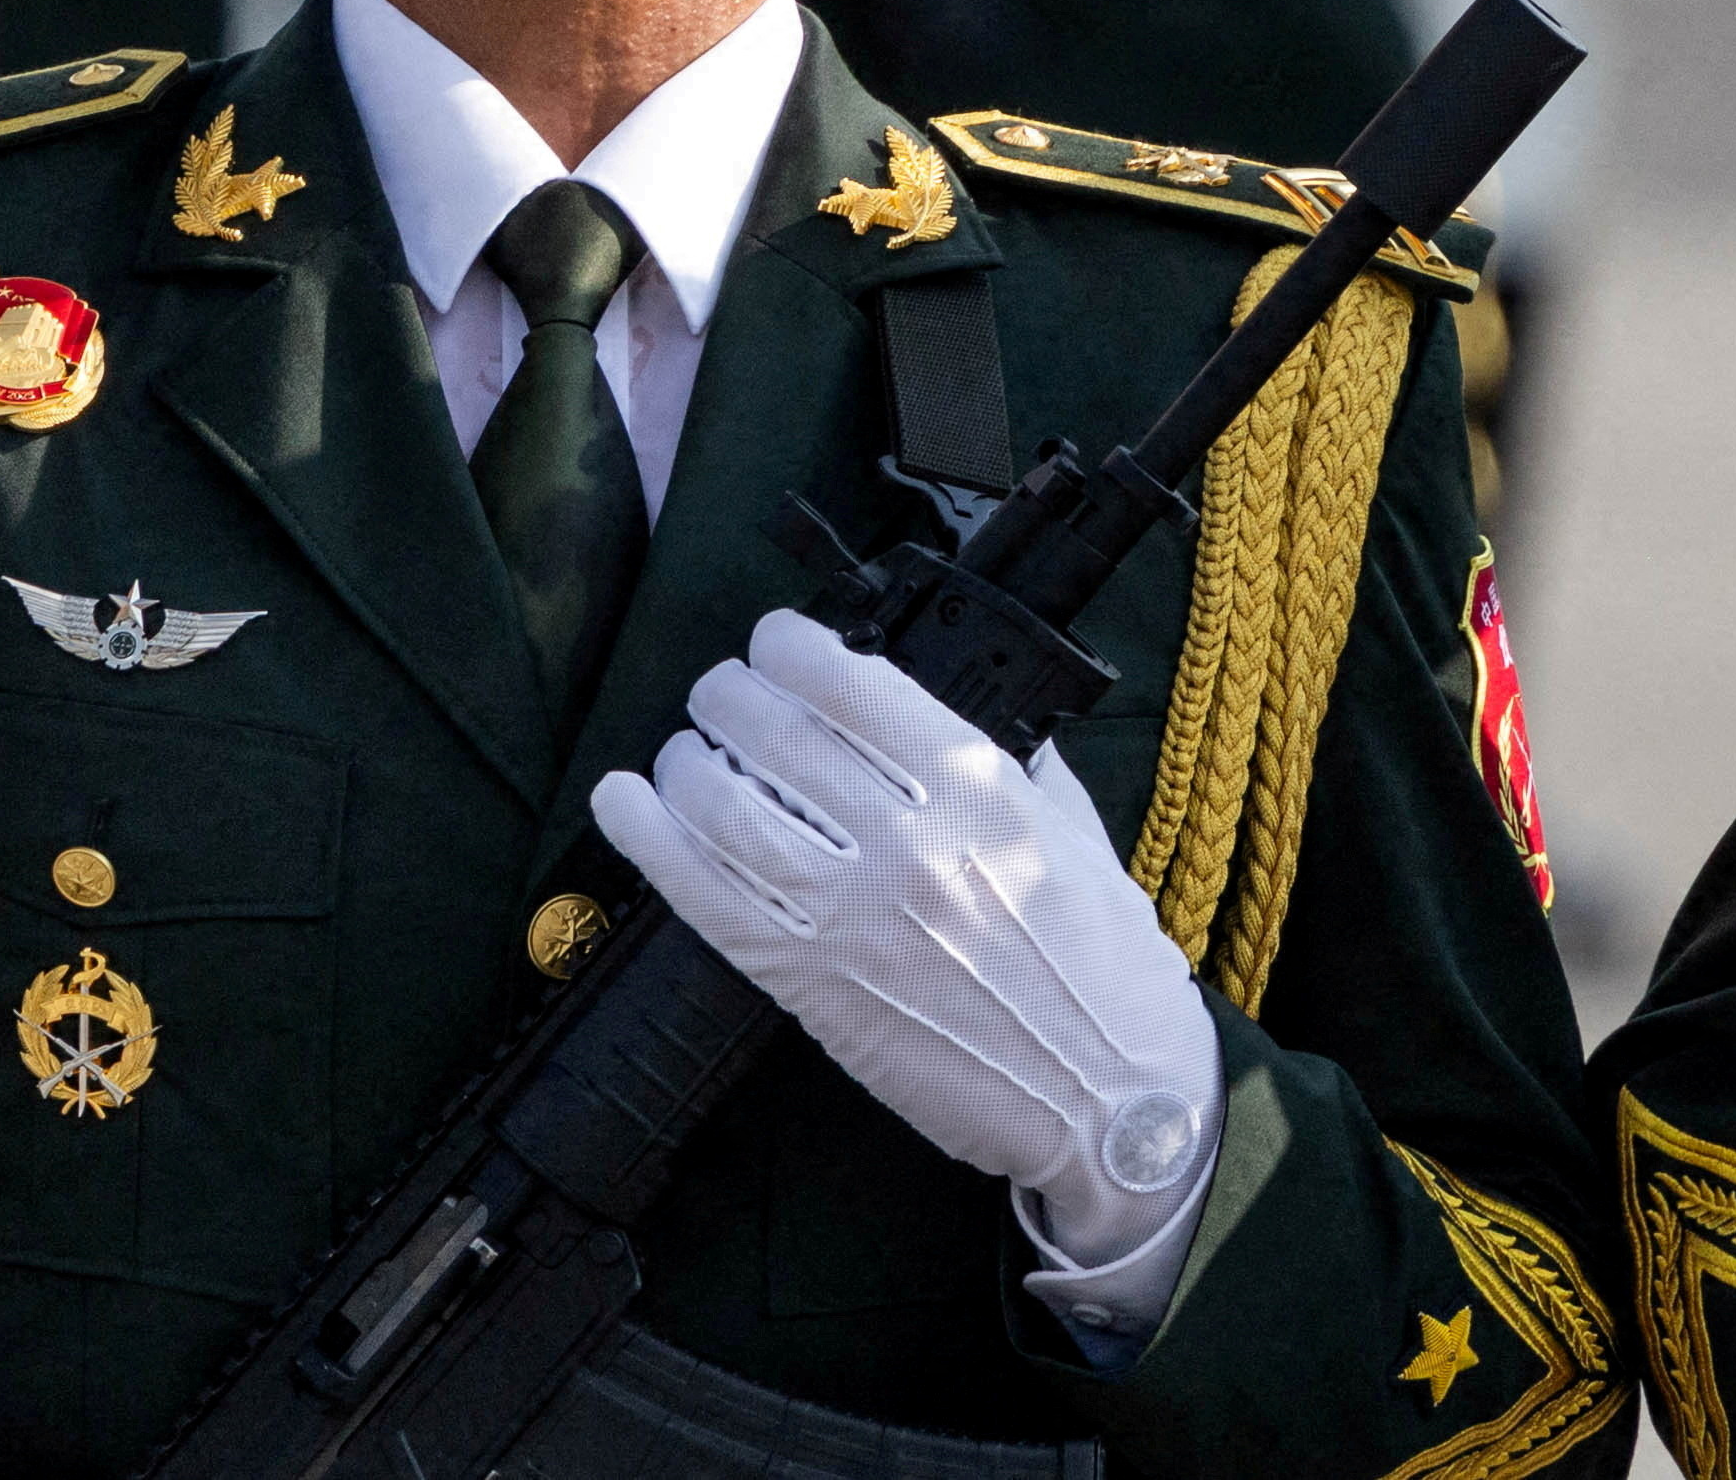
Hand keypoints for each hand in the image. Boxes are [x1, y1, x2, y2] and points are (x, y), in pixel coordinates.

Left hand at [591, 612, 1228, 1333]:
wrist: (1110, 1096)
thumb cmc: (1109, 970)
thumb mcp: (1083, 840)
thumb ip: (1024, 774)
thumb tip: (984, 723)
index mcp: (982, 790)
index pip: (858, 689)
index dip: (797, 649)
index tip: (776, 639)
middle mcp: (910, 839)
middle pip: (781, 737)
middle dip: (731, 697)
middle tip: (718, 691)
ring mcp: (854, 914)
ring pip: (731, 811)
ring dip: (686, 764)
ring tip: (680, 750)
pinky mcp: (813, 983)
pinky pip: (708, 900)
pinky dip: (651, 843)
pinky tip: (625, 804)